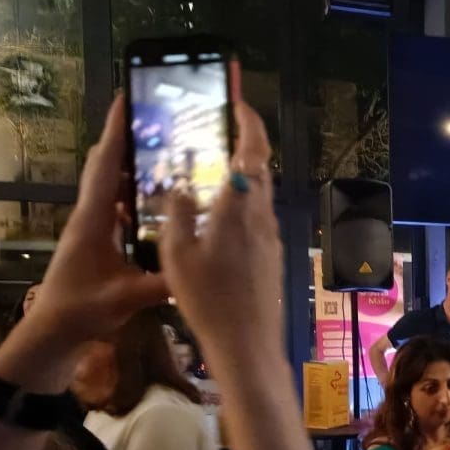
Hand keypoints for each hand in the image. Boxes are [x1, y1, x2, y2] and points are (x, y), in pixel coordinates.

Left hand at [21, 96, 167, 350]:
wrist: (54, 331)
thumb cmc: (80, 310)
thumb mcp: (125, 298)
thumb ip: (162, 283)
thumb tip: (200, 268)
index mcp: (94, 219)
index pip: (106, 165)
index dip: (115, 131)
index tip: (126, 98)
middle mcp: (92, 215)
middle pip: (107, 166)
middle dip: (127, 140)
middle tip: (157, 122)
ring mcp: (94, 226)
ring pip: (112, 185)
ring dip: (134, 167)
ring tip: (165, 154)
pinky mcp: (99, 239)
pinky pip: (118, 206)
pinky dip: (136, 194)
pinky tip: (159, 200)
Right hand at [160, 101, 281, 366]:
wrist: (247, 345)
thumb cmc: (208, 301)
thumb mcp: (177, 256)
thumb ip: (178, 215)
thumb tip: (180, 189)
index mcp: (239, 209)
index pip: (253, 153)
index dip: (250, 124)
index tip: (237, 105)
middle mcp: (262, 219)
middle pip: (258, 172)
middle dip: (242, 149)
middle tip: (217, 137)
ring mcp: (271, 239)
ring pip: (258, 198)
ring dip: (240, 181)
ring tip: (211, 179)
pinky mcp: (273, 258)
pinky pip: (257, 222)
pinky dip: (240, 209)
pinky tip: (219, 223)